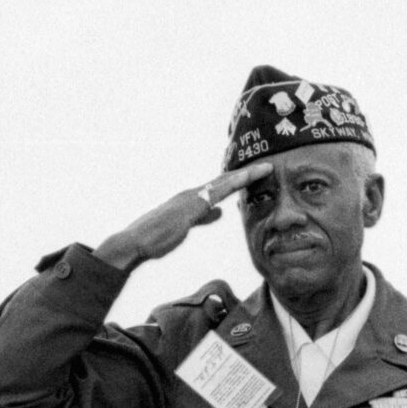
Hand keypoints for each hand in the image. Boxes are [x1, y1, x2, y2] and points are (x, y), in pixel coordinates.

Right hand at [94, 161, 270, 271]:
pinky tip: (244, 181)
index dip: (240, 180)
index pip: (221, 187)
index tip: (259, 175)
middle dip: (248, 173)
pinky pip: (215, 194)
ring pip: (223, 183)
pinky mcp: (190, 207)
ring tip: (265, 168)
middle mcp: (193, 193)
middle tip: (269, 166)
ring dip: (245, 175)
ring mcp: (191, 198)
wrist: (136, 242)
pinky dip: (231, 186)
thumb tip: (220, 211)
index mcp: (193, 198)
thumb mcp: (187, 226)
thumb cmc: (158, 237)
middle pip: (226, 180)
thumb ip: (204, 217)